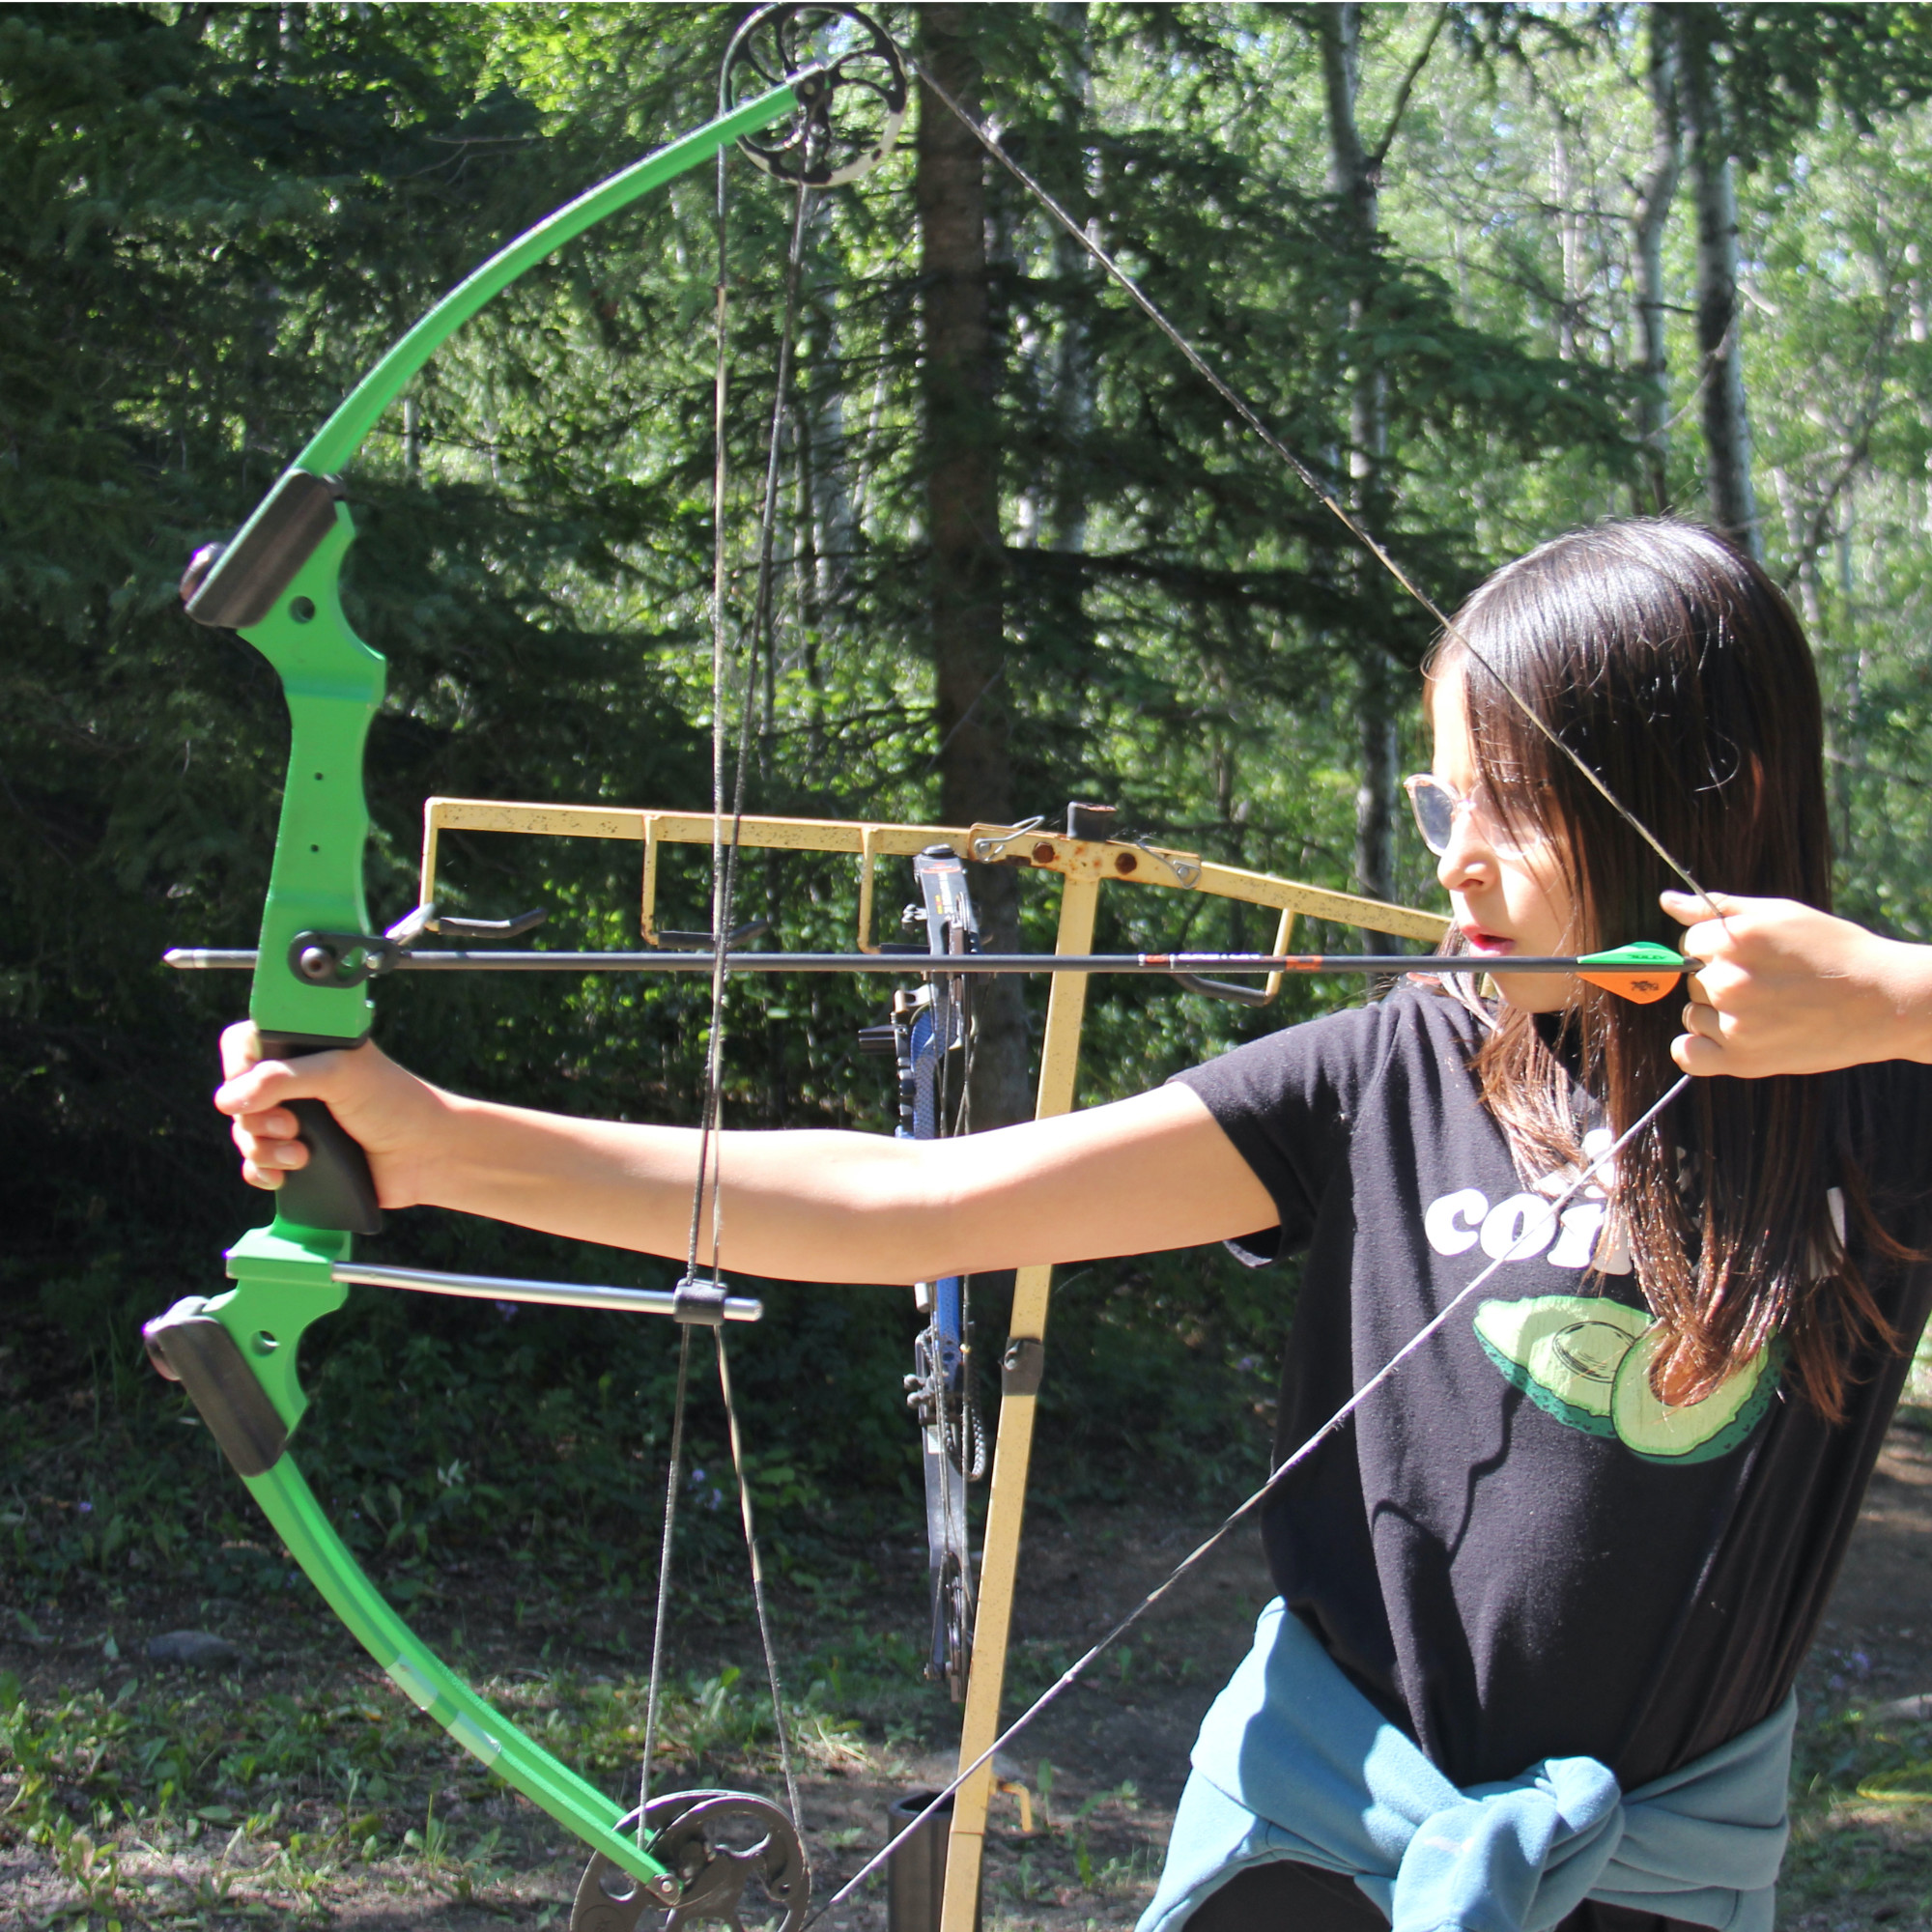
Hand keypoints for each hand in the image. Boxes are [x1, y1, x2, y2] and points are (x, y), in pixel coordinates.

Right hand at [215, 1024, 439, 1206]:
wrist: (427, 1154)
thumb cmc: (395, 1103)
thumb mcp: (339, 1075)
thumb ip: (282, 1077)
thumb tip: (227, 1099)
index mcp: (305, 1050)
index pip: (243, 1045)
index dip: (237, 1067)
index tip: (252, 1087)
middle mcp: (295, 1084)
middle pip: (237, 1097)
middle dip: (256, 1118)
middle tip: (292, 1125)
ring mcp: (295, 1121)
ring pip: (245, 1134)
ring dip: (264, 1149)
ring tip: (301, 1154)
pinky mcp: (298, 1157)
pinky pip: (255, 1166)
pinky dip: (262, 1172)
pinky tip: (284, 1176)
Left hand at [1660, 890, 1931, 1077]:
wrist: (1884, 1001)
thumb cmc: (1834, 951)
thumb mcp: (1781, 914)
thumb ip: (1718, 908)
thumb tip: (1668, 900)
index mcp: (1734, 940)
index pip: (1690, 942)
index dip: (1717, 946)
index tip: (1751, 954)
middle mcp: (1730, 982)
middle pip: (1692, 977)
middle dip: (1720, 977)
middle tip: (1768, 981)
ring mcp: (1735, 1024)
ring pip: (1693, 1014)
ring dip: (1716, 1012)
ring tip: (1766, 1009)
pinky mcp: (1742, 1061)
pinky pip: (1687, 1054)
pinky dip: (1697, 1049)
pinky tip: (1728, 1038)